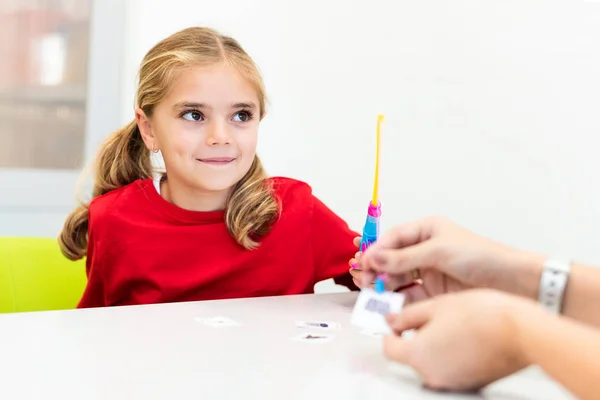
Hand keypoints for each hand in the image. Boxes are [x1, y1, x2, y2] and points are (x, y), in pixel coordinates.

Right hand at [359, 216, 543, 303]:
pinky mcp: (434, 292)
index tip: (363, 260)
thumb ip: (405, 257)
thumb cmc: (482, 257)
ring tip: (369, 288)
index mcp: (428, 230)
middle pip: (392, 258)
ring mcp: (429, 272)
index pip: (394, 238)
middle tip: (362, 276)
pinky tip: (386, 302)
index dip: (376, 249)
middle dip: (376, 266)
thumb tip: (375, 256)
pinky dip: (396, 298)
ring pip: (397, 276)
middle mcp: (426, 249)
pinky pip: (408, 294)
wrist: (513, 284)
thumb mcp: (439, 252)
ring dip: (382, 282)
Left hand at [383, 289, 533, 390]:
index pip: (389, 347)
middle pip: (411, 356)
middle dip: (416, 337)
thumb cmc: (483, 316)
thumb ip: (407, 315)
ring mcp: (452, 382)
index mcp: (418, 354)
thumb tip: (391, 320)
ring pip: (431, 362)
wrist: (522, 332)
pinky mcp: (470, 384)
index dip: (392, 331)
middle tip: (431, 317)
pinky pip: (451, 368)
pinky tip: (466, 337)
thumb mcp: (436, 305)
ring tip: (453, 324)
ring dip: (434, 345)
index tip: (400, 321)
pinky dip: (452, 355)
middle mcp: (432, 374)